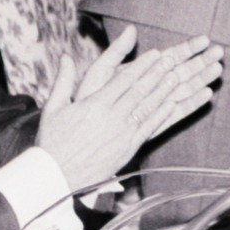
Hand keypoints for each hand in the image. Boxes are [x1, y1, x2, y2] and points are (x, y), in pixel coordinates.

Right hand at [38, 26, 222, 191]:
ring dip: (164, 90)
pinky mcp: (128, 147)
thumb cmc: (52, 141)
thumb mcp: (53, 108)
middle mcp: (112, 116)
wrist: (55, 175)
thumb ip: (63, 80)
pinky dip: (162, 114)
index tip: (155, 54)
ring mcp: (122, 132)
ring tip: (177, 76)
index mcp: (94, 105)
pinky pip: (150, 127)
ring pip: (148, 107)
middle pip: (140, 90)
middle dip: (158, 73)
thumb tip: (65, 57)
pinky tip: (173, 103)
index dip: (142, 66)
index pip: (123, 80)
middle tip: (172, 59)